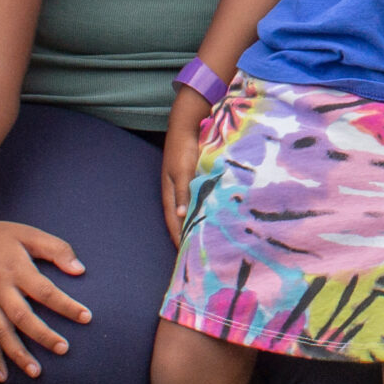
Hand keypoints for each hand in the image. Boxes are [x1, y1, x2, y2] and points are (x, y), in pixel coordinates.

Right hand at [0, 213, 90, 382]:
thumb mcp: (27, 234)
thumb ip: (55, 249)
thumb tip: (80, 269)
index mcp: (17, 269)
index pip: (45, 291)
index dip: (66, 305)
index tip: (86, 317)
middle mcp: (1, 289)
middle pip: (22, 317)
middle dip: (43, 336)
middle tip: (64, 349)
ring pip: (2, 333)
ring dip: (18, 354)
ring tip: (36, 372)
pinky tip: (4, 377)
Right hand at [161, 95, 209, 245]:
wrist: (186, 127)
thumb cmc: (183, 149)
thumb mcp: (183, 171)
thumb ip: (183, 192)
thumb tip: (181, 216)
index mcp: (170, 195)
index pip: (174, 223)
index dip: (179, 239)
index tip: (186, 257)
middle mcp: (177, 195)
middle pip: (181, 221)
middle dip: (188, 237)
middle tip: (198, 255)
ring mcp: (185, 189)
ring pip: (191, 213)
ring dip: (196, 226)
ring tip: (207, 243)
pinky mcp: (194, 182)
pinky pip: (199, 203)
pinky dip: (204, 213)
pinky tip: (213, 219)